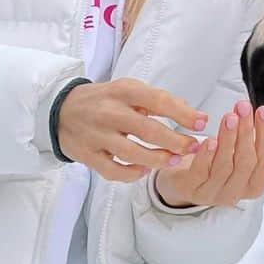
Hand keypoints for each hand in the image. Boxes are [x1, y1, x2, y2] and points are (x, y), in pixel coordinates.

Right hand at [58, 78, 207, 181]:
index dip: (184, 114)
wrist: (61, 109)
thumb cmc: (106, 100)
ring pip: (132, 154)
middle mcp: (109, 112)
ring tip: (176, 161)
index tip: (202, 123)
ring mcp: (96, 135)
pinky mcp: (86, 155)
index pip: (159, 101)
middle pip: (148, 130)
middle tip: (194, 147)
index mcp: (123, 91)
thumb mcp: (131, 90)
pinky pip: (113, 171)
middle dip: (176, 141)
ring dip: (159, 160)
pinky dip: (133, 173)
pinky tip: (145, 170)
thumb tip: (196, 117)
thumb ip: (160, 101)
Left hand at [153, 100, 263, 209]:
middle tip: (244, 108)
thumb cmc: (216, 165)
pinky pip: (201, 172)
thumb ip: (258, 157)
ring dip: (228, 139)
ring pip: (224, 166)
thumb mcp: (240, 161)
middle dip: (247, 132)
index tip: (263, 111)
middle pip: (246, 163)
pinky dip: (206, 155)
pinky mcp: (191, 189)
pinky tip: (210, 139)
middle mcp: (234, 193)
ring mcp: (212, 193)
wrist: (183, 181)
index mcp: (252, 186)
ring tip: (229, 116)